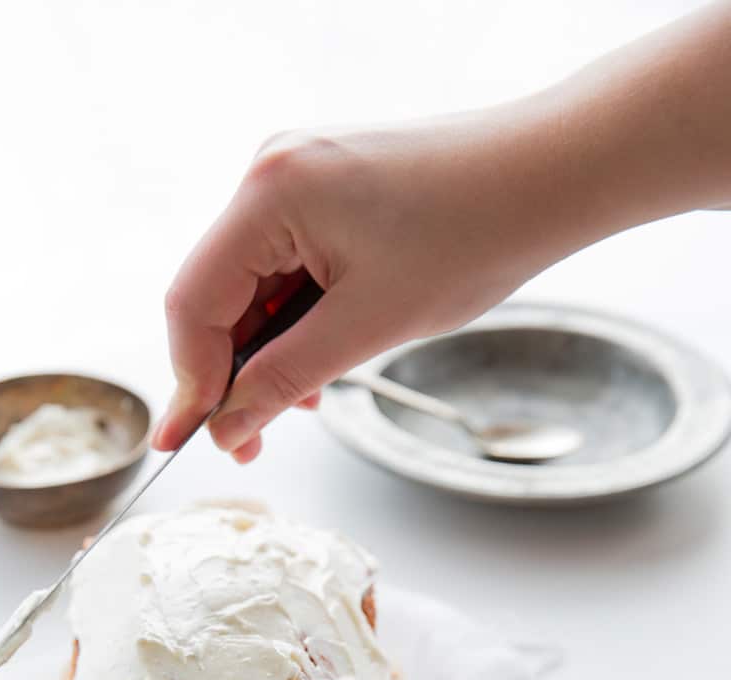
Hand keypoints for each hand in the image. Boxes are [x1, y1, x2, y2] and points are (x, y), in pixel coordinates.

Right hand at [153, 113, 571, 462]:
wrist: (550, 175)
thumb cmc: (474, 235)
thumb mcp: (368, 328)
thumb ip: (284, 381)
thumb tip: (227, 430)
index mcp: (270, 194)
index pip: (193, 303)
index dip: (190, 381)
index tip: (193, 442)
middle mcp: (271, 174)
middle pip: (216, 295)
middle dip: (233, 372)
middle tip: (252, 441)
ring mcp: (298, 178)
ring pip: (252, 287)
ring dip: (269, 351)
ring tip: (307, 400)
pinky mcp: (325, 190)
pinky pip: (285, 267)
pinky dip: (296, 319)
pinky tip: (323, 357)